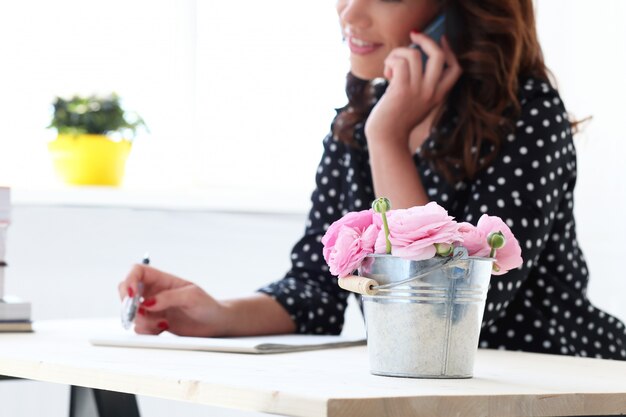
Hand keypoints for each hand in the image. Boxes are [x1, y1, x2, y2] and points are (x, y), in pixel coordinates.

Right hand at [118, 264, 228, 335]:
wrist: (215, 323)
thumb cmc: (207, 305)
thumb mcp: (191, 297)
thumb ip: (169, 297)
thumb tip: (148, 302)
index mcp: (163, 279)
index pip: (137, 272)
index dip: (129, 280)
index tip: (131, 295)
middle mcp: (155, 292)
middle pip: (127, 291)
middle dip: (127, 304)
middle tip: (137, 314)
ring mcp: (153, 308)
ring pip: (133, 313)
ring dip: (142, 320)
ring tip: (162, 323)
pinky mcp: (155, 323)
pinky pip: (140, 328)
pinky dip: (147, 331)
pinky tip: (163, 328)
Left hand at [364, 34, 460, 150]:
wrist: (387, 139)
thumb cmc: (396, 122)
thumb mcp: (415, 103)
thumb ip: (419, 86)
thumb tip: (411, 60)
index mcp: (438, 96)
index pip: (456, 69)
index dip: (450, 51)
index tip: (441, 39)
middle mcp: (431, 92)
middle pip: (438, 55)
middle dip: (426, 40)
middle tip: (414, 35)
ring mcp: (418, 91)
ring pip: (414, 54)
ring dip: (398, 53)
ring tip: (390, 66)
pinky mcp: (402, 90)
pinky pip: (400, 62)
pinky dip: (391, 62)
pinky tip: (386, 73)